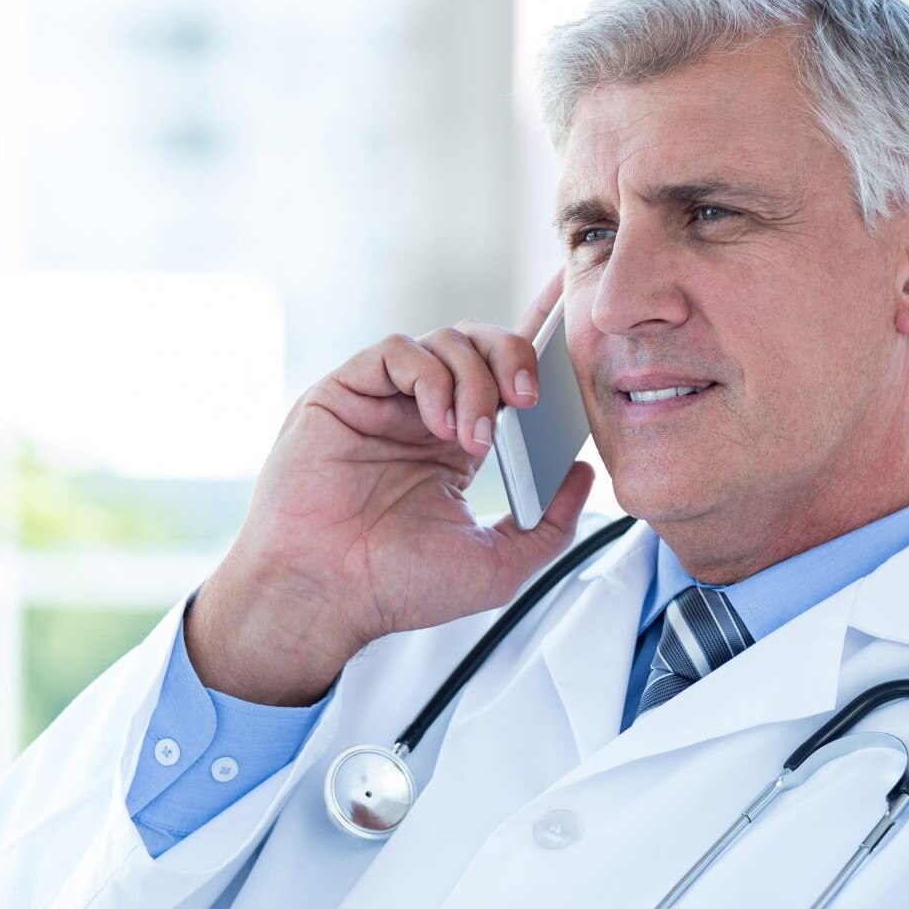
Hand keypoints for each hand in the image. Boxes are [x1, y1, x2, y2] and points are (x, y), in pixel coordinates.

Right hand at [187, 271, 596, 704]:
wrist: (326, 594)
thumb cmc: (397, 586)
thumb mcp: (498, 566)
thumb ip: (549, 525)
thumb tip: (583, 473)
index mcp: (458, 446)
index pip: (506, 377)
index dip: (540, 341)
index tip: (572, 315)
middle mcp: (423, 415)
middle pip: (482, 345)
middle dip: (516, 357)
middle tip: (527, 399)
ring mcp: (385, 401)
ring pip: (446, 341)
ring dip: (476, 381)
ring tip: (473, 438)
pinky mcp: (346, 391)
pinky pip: (398, 350)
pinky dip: (429, 376)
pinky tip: (437, 422)